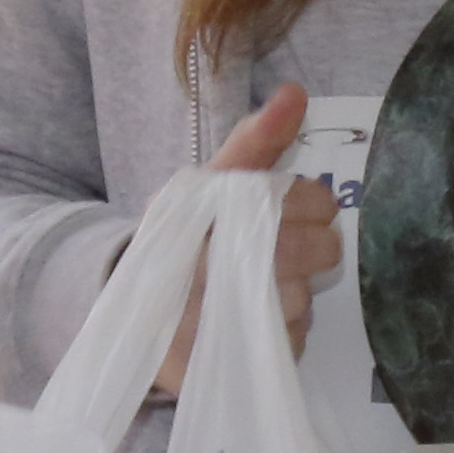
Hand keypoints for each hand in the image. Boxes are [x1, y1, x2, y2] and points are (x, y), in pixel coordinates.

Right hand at [154, 88, 344, 396]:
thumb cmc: (191, 236)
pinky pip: (288, 343)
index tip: (301, 209)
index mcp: (208, 205)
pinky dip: (281, 333)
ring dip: (293, 295)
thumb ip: (258, 138)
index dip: (313, 205)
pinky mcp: (219, 360)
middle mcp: (206, 259)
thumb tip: (296, 92)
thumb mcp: (216, 182)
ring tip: (259, 288)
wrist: (140, 304)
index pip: (299, 198)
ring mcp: (211, 315)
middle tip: (289, 251)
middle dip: (312, 249)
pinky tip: (252, 321)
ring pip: (301, 302)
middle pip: (308, 251)